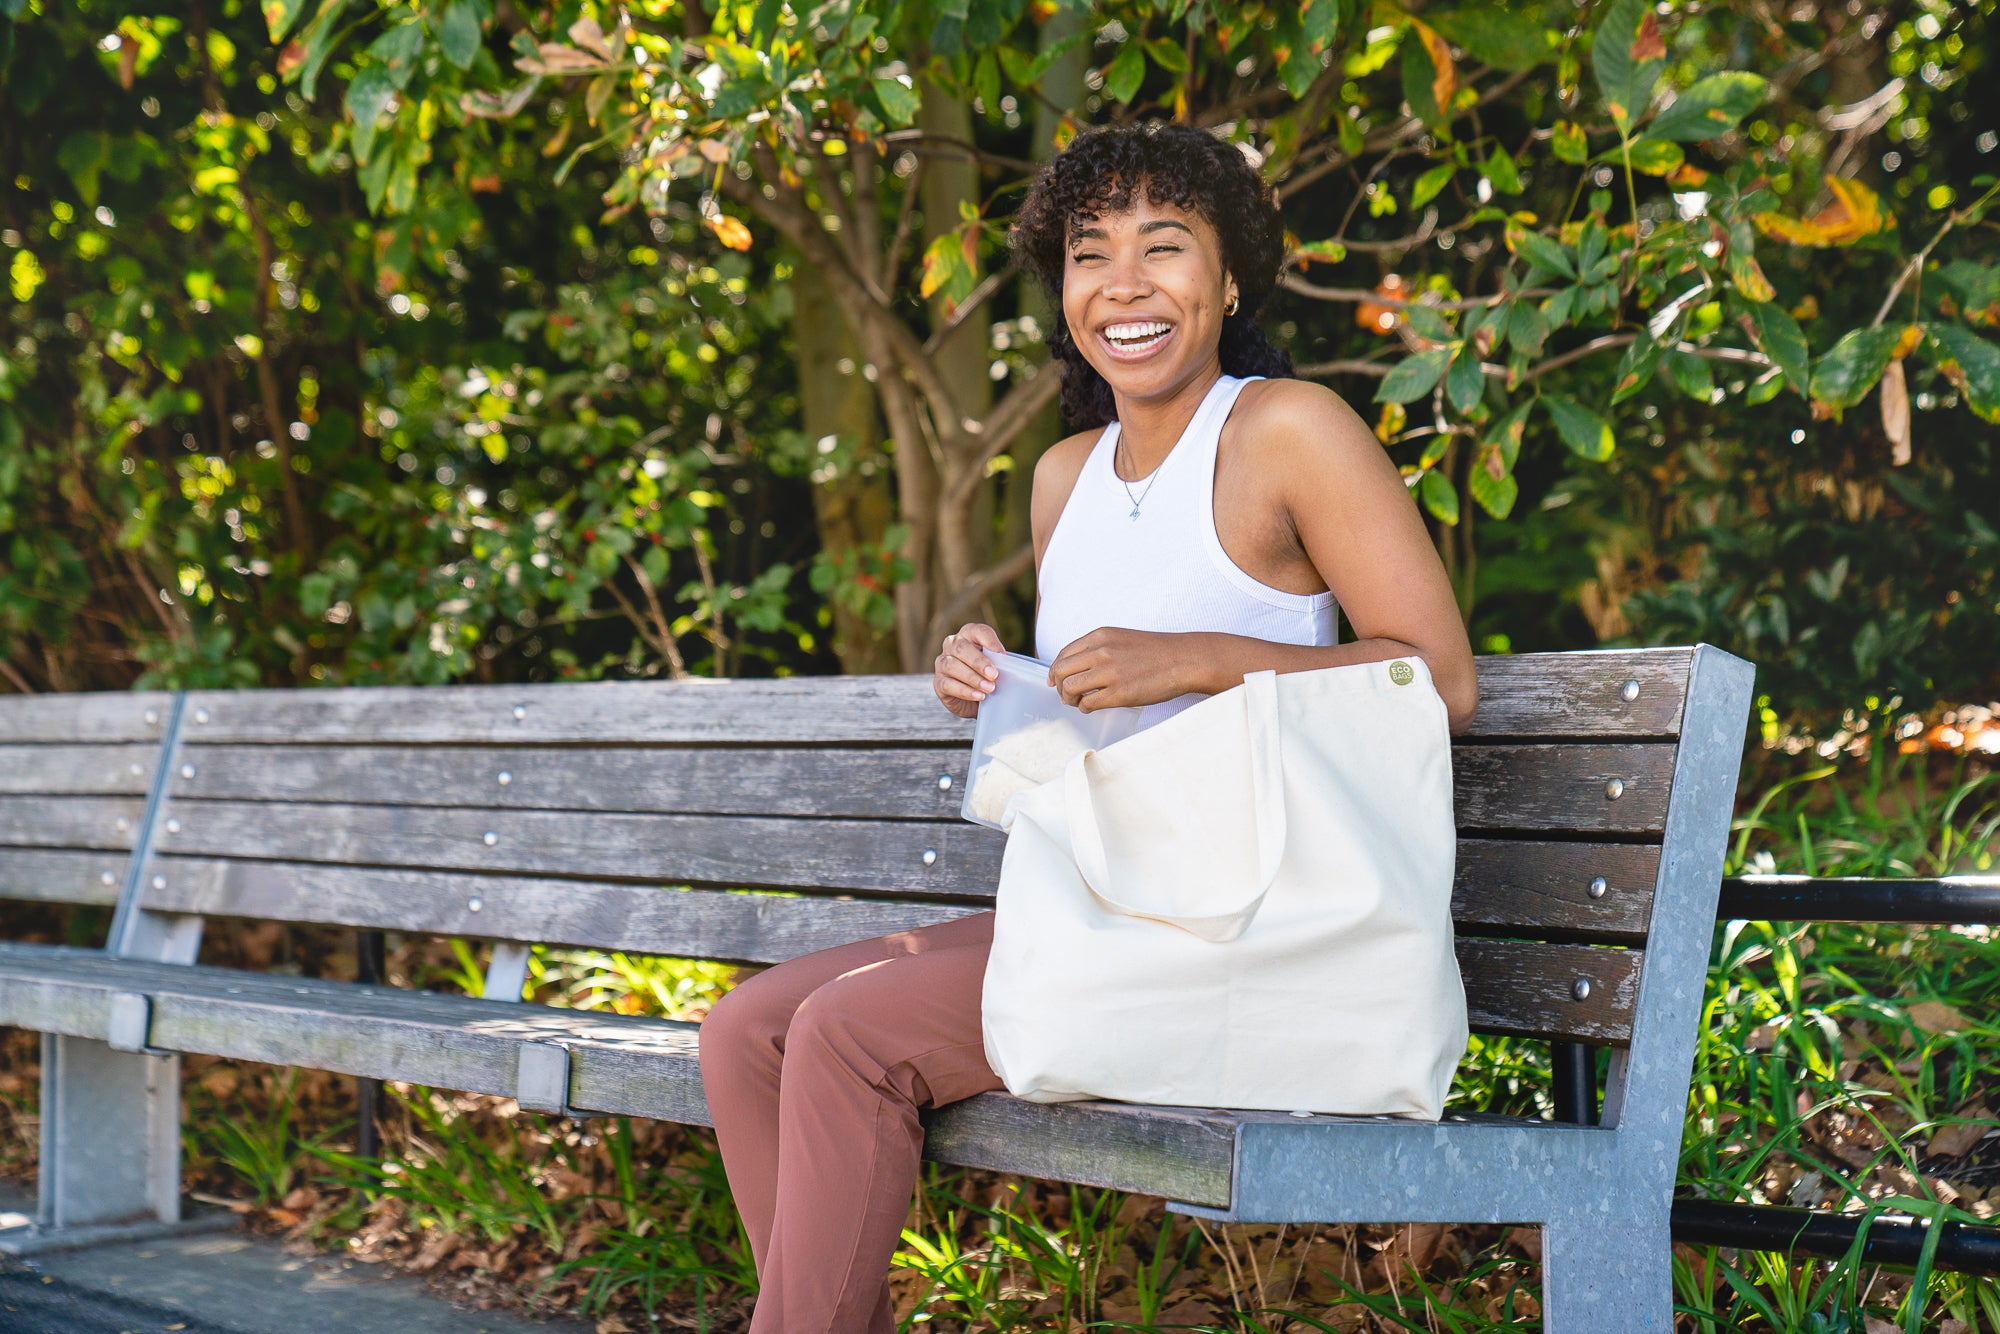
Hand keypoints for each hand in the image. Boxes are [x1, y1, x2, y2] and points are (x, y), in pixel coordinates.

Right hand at [933, 622, 1003, 718]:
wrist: (978, 702)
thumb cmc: (990, 678)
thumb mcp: (1000, 667)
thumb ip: (1007, 662)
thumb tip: (1024, 665)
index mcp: (969, 635)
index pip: (978, 631)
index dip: (990, 641)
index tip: (1003, 654)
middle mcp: (952, 645)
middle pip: (962, 648)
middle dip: (979, 662)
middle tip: (995, 675)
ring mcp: (942, 663)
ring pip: (952, 665)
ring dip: (972, 677)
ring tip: (989, 688)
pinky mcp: (939, 682)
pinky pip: (948, 684)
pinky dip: (965, 690)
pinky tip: (979, 696)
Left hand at [1048, 628, 1198, 711]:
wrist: (1182, 660)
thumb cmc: (1155, 652)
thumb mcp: (1121, 639)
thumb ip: (1098, 649)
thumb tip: (1075, 670)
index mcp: (1100, 636)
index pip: (1064, 654)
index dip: (1055, 670)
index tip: (1055, 681)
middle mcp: (1101, 652)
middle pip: (1062, 671)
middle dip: (1059, 686)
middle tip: (1066, 695)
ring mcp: (1109, 673)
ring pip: (1070, 688)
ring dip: (1070, 699)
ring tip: (1079, 702)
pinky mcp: (1119, 693)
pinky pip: (1087, 703)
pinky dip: (1084, 708)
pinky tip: (1092, 707)